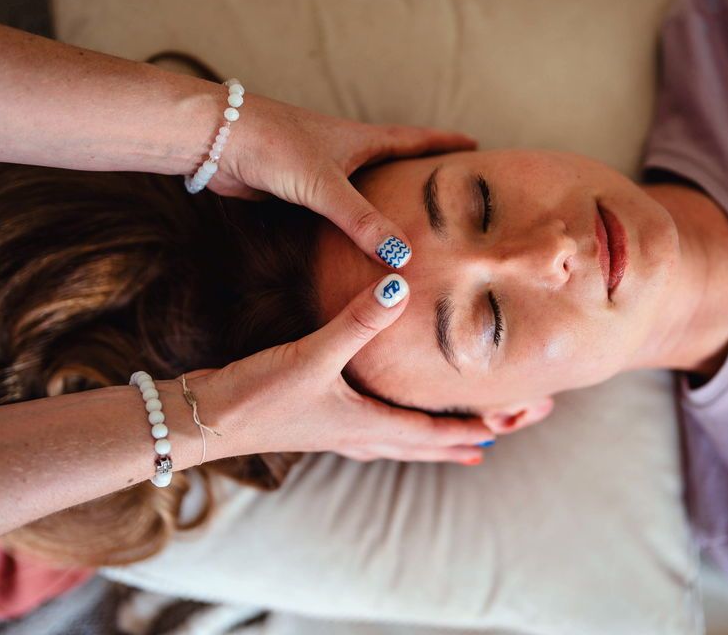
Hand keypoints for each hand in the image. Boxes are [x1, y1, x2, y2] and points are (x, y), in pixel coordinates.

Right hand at [193, 275, 492, 464]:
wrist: (203, 422)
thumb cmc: (257, 396)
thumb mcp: (312, 355)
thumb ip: (356, 321)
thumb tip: (398, 284)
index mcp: (369, 426)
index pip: (440, 432)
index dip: (484, 426)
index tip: (525, 416)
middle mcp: (361, 436)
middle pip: (432, 444)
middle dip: (476, 435)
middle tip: (520, 424)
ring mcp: (340, 434)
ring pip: (406, 442)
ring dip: (441, 439)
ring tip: (473, 441)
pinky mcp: (321, 425)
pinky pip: (378, 433)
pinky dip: (402, 429)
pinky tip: (393, 422)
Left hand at [210, 94, 475, 267]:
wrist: (216, 139)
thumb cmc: (273, 146)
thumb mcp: (325, 186)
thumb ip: (363, 222)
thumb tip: (401, 259)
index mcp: (361, 140)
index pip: (416, 140)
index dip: (447, 143)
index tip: (477, 145)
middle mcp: (345, 152)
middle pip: (395, 163)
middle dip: (422, 175)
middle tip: (452, 191)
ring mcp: (320, 170)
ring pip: (365, 189)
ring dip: (387, 203)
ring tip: (414, 223)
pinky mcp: (296, 189)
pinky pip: (337, 209)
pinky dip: (353, 222)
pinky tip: (356, 241)